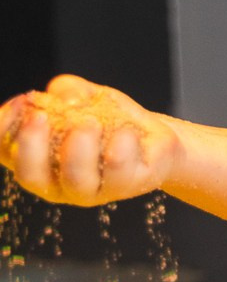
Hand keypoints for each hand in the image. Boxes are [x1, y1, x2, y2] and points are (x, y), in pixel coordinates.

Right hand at [0, 75, 178, 205]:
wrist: (155, 137)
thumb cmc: (110, 119)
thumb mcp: (83, 97)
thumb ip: (66, 91)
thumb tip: (63, 98)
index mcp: (38, 160)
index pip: (5, 152)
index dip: (3, 130)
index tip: (20, 103)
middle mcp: (59, 182)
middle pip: (31, 176)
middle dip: (29, 146)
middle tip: (40, 116)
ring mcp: (93, 190)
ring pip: (75, 180)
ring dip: (77, 149)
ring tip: (89, 122)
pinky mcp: (128, 185)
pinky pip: (119, 172)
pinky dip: (120, 148)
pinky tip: (125, 131)